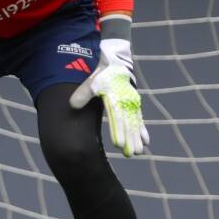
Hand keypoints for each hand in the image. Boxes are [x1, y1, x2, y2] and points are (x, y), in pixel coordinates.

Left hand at [69, 38, 148, 156]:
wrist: (116, 64)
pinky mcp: (134, 105)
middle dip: (129, 140)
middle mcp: (126, 102)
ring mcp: (132, 104)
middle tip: (130, 154)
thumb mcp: (92, 82)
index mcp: (115, 98)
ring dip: (137, 138)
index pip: (117, 117)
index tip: (118, 144)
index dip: (118, 130)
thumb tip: (72, 105)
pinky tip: (146, 141)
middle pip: (128, 124)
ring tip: (139, 152)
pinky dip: (143, 130)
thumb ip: (83, 94)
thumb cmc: (102, 75)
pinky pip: (139, 119)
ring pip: (135, 124)